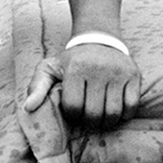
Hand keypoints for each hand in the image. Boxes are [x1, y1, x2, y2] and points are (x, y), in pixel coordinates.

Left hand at [22, 41, 140, 127]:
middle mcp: (98, 70)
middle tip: (89, 120)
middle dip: (90, 123)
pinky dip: (125, 115)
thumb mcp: (50, 68)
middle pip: (94, 114)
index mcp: (76, 69)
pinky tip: (116, 111)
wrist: (99, 39)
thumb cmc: (72, 60)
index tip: (74, 111)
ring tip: (102, 119)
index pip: (74, 108)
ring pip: (114, 113)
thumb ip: (37, 87)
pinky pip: (132, 106)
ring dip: (107, 122)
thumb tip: (28, 108)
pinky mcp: (134, 76)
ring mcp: (118, 73)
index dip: (73, 115)